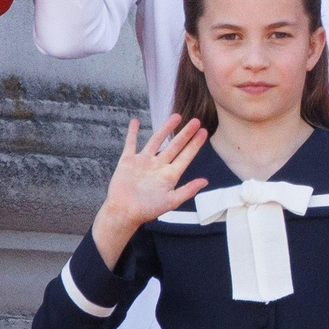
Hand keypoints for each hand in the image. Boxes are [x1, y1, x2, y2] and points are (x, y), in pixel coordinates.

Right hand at [90, 114, 207, 268]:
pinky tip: (135, 121)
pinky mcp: (128, 161)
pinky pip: (131, 143)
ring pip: (156, 140)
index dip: (195, 144)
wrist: (123, 212)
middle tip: (196, 121)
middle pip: (174, 145)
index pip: (186, 156)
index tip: (204, 132)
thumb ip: (187, 190)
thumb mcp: (171, 201)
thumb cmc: (147, 210)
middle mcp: (158, 166)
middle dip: (185, 133)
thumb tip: (205, 181)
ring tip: (176, 116)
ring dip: (166, 128)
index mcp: (169, 175)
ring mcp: (143, 161)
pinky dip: (132, 132)